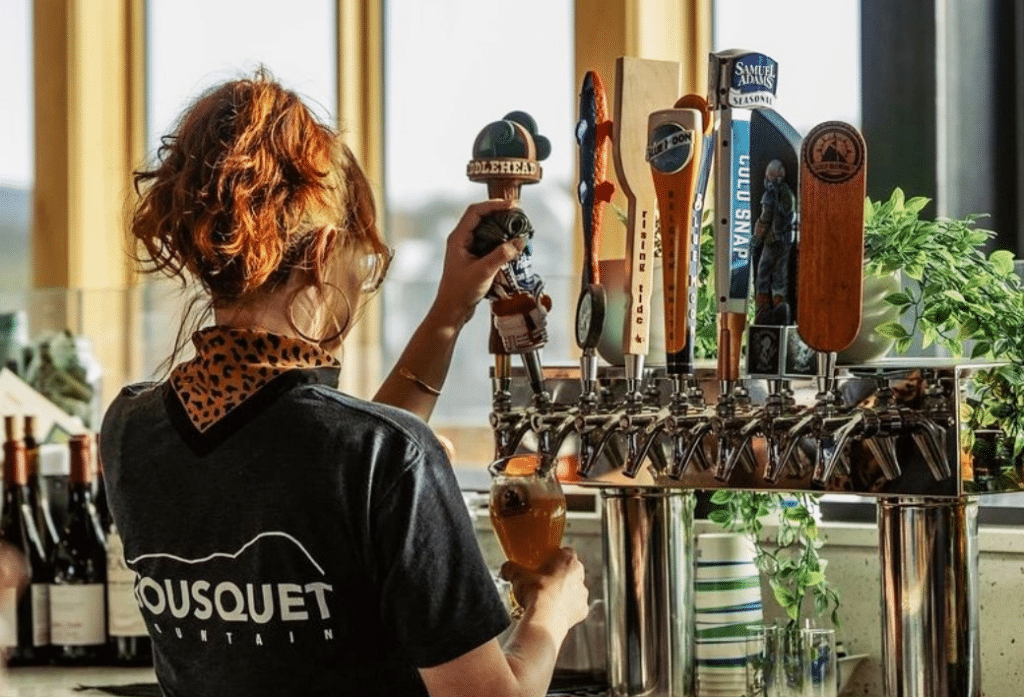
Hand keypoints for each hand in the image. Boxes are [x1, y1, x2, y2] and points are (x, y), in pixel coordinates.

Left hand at [428, 199, 526, 328]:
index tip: (512, 205)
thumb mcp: (484, 271)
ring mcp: (466, 248)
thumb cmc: (461, 291)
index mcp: (458, 238)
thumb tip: (520, 241)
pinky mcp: (473, 258)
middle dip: (499, 213)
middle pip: (481, 217)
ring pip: (485, 230)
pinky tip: (511, 244)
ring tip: (517, 226)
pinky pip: (487, 242)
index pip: (475, 211)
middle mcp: (461, 240)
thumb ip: (502, 255)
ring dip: (501, 226)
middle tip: (518, 213)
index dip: (494, 205)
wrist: (452, 310)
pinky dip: (500, 240)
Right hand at [500, 547, 588, 635]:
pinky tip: (552, 611)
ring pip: (574, 589)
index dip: (555, 556)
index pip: (566, 551)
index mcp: (568, 560)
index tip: (545, 561)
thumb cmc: (535, 593)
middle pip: (570, 571)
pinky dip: (565, 609)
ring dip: (563, 592)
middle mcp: (579, 575)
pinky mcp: (582, 611)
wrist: (545, 619)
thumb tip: (506, 569)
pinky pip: (574, 607)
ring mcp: (582, 594)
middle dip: (559, 575)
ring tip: (546, 599)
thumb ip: (511, 568)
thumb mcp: (517, 575)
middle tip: (543, 580)